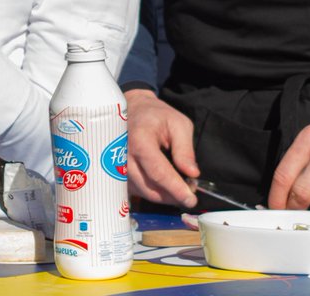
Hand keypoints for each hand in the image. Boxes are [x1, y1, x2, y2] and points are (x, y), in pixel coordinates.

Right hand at [125, 89, 199, 207]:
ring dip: (164, 196)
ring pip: (143, 192)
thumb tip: (192, 174)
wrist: (133, 110)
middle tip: (190, 193)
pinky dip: (154, 193)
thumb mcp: (178, 124)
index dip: (176, 189)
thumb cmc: (156, 116)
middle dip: (172, 196)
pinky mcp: (118, 173)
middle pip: (149, 188)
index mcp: (140, 140)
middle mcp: (124, 156)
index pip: (158, 172)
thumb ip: (185, 149)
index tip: (191, 200)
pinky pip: (137, 191)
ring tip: (180, 187)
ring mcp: (117, 166)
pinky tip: (166, 186)